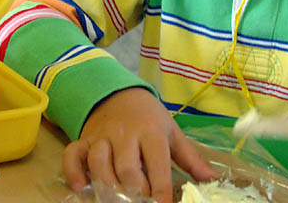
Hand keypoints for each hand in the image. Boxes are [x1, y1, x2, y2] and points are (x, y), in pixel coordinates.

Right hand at [62, 87, 216, 202]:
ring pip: (100, 162)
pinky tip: (80, 188)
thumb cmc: (149, 119)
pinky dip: (73, 172)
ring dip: (107, 185)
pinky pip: (72, 155)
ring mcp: (102, 137)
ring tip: (115, 201)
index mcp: (152, 132)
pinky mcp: (83, 141)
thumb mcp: (172, 132)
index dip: (161, 190)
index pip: (157, 163)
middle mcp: (125, 135)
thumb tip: (214, 179)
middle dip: (134, 191)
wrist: (119, 95)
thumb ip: (191, 158)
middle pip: (127, 167)